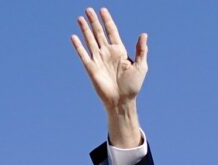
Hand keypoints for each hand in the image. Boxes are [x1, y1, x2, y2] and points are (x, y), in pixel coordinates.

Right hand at [70, 7, 147, 147]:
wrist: (121, 101)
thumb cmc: (133, 86)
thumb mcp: (141, 66)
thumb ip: (141, 50)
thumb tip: (144, 34)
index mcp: (119, 51)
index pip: (111, 31)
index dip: (107, 20)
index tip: (103, 10)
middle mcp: (107, 53)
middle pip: (98, 32)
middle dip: (94, 21)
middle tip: (88, 9)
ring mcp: (98, 59)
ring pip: (90, 40)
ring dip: (85, 29)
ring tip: (80, 18)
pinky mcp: (91, 68)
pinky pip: (83, 54)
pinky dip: (78, 46)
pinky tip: (74, 37)